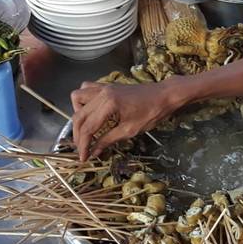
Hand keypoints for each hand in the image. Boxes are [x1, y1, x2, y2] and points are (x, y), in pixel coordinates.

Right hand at [70, 79, 185, 160]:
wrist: (165, 95)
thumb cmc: (152, 113)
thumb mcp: (130, 130)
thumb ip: (109, 140)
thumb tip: (94, 152)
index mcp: (108, 104)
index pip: (88, 128)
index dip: (83, 145)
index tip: (83, 157)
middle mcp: (102, 93)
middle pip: (79, 116)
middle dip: (78, 135)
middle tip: (83, 148)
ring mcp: (104, 87)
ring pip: (78, 97)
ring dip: (77, 114)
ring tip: (86, 127)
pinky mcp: (108, 86)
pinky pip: (87, 89)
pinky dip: (84, 100)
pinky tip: (91, 112)